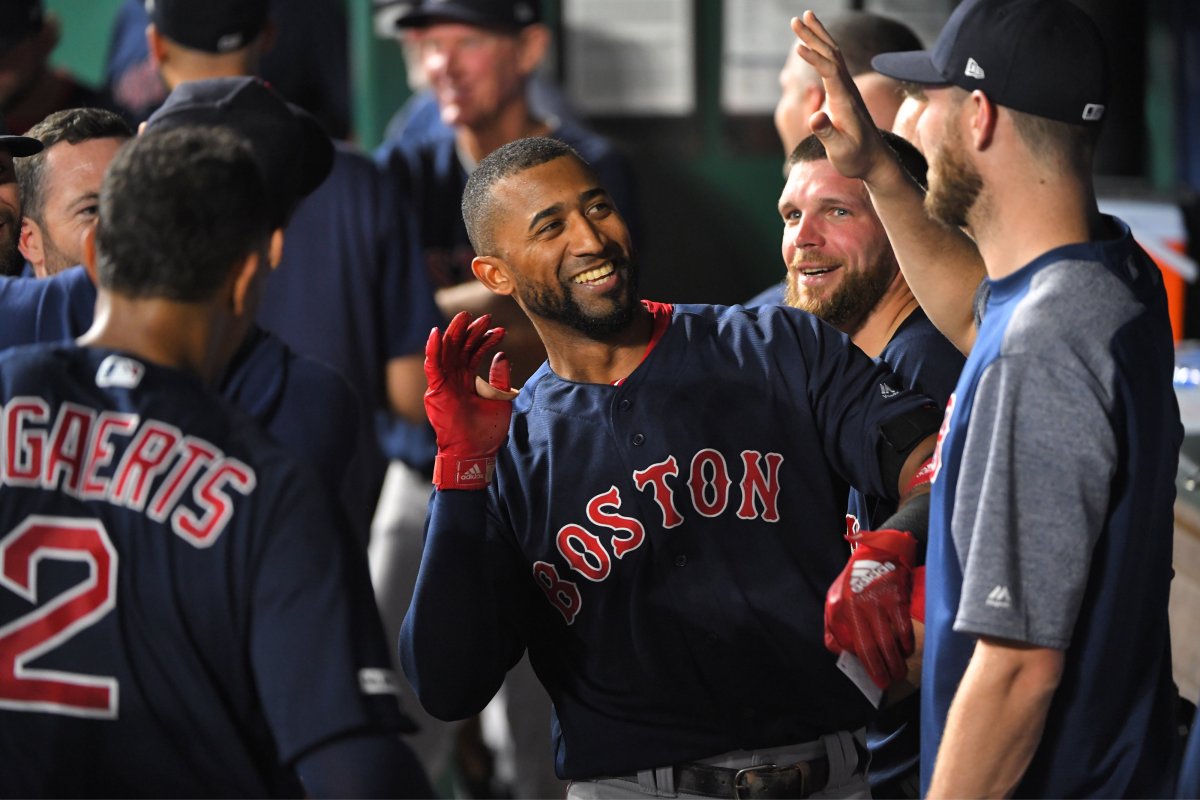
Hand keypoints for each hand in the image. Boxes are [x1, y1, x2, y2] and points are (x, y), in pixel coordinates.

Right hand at [424, 311, 517, 489]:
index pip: (473, 354)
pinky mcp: (435, 392)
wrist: (474, 453)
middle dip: (471, 331)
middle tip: (485, 317)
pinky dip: (432, 349)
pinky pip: (431, 366)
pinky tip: (437, 333)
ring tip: (467, 317)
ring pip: (446, 352)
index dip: (485, 340)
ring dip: (454, 333)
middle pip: (459, 348)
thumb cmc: (486, 432)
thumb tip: (501, 354)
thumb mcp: (499, 399)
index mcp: (466, 382)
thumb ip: (499, 378)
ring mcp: (443, 385)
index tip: (501, 330)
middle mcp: (453, 381)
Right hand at [790, 12, 896, 183]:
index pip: (830, 72)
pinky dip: (822, 48)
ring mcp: (846, 89)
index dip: (815, 58)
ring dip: (818, 35)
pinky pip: (833, 63)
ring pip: (833, 54)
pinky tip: (814, 41)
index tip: (799, 47)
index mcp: (845, 101)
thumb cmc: (856, 158)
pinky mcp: (844, 92)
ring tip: (804, 18)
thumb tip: (815, 118)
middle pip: (832, 54)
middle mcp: (847, 89)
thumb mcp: (840, 151)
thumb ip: (827, 134)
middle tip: (797, 18)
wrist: (875, 160)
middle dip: (814, 35)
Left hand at [824, 526, 917, 688]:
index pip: (857, 646)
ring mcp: (879, 602)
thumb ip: (834, 626)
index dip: (869, 667)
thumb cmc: (854, 580)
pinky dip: (907, 642)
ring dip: (897, 660)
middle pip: (873, 646)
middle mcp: (860, 607)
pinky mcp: (896, 598)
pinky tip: (907, 651)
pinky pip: (903, 626)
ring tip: (901, 673)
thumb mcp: (834, 599)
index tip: (878, 681)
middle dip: (884, 669)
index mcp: (843, 609)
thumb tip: (839, 651)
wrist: (877, 553)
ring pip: (890, 640)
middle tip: (891, 682)